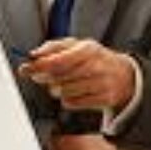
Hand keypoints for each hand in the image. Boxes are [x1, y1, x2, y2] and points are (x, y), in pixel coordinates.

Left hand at [18, 38, 135, 110]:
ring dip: (57, 89)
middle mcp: (97, 66)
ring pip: (63, 91)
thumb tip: (34, 54)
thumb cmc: (95, 59)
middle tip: (41, 76)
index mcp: (89, 49)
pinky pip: (72, 103)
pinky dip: (68, 100)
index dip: (39, 65)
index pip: (58, 59)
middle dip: (45, 77)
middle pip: (58, 77)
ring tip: (64, 83)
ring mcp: (101, 84)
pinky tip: (75, 92)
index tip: (26, 68)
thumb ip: (54, 47)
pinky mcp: (103, 99)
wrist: (124, 76)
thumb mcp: (78, 46)